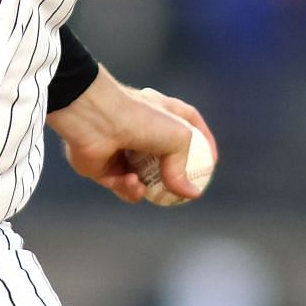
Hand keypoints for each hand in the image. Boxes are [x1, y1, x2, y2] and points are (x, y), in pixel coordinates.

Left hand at [45, 66, 218, 203]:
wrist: (94, 118)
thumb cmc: (139, 118)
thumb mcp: (178, 137)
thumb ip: (184, 167)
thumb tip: (190, 193)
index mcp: (162, 112)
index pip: (189, 127)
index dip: (203, 145)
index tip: (211, 166)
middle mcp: (141, 129)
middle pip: (164, 158)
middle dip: (172, 178)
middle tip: (178, 192)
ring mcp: (121, 148)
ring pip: (144, 178)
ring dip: (147, 186)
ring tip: (142, 184)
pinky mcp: (103, 166)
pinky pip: (122, 186)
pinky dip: (128, 188)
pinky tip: (129, 181)